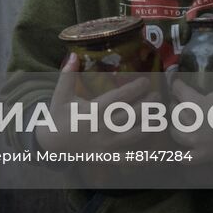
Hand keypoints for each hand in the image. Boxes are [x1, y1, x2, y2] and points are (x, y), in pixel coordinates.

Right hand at [35, 53, 157, 152]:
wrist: (51, 145)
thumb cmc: (58, 117)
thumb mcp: (60, 95)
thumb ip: (67, 75)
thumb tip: (73, 54)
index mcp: (93, 111)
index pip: (118, 98)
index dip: (134, 89)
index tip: (146, 81)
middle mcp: (102, 128)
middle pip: (131, 115)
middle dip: (147, 105)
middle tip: (158, 96)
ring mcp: (106, 145)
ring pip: (134, 135)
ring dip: (150, 125)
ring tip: (161, 115)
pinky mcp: (108, 157)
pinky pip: (129, 158)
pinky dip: (144, 155)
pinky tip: (156, 149)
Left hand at [168, 39, 212, 162]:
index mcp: (196, 103)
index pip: (177, 90)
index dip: (176, 85)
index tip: (176, 83)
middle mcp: (192, 122)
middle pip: (173, 111)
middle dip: (175, 106)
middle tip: (178, 103)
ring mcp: (196, 141)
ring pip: (175, 132)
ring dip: (175, 126)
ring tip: (178, 122)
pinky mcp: (202, 156)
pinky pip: (183, 157)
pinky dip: (178, 155)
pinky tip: (175, 152)